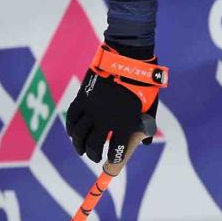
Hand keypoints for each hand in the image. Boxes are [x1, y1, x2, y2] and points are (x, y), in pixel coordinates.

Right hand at [64, 45, 166, 165]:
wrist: (127, 58)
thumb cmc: (142, 83)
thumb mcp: (150, 106)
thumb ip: (147, 126)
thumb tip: (145, 143)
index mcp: (124, 123)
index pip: (115, 150)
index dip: (112, 160)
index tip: (110, 162)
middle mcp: (105, 119)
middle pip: (93, 145)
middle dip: (93, 155)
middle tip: (94, 157)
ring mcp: (92, 109)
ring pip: (79, 134)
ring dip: (79, 145)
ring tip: (81, 150)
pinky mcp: (82, 98)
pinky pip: (72, 118)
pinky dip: (71, 129)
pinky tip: (73, 134)